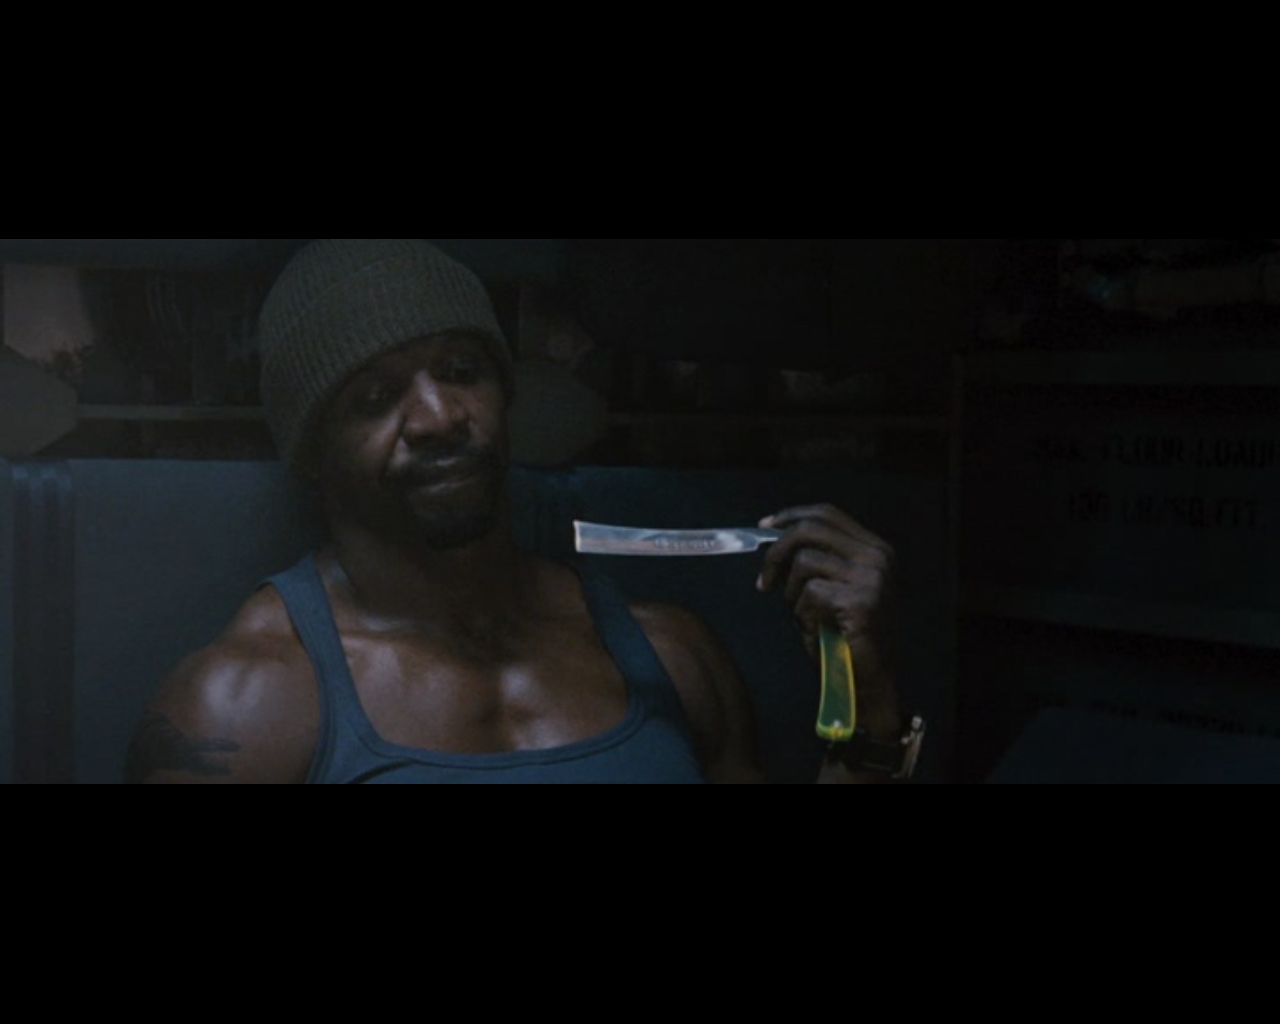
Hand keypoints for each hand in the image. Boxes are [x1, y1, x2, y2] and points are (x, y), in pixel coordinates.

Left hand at [755, 504, 901, 739]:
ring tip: (803, 616)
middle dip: (777, 553)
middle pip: (810, 530)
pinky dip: (803, 614)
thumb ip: (816, 560)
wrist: (868, 680)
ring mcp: (871, 578)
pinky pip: (809, 593)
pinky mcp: (860, 601)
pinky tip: (815, 630)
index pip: (827, 514)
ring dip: (792, 593)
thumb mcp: (834, 588)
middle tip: (764, 581)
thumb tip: (775, 539)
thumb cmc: (845, 637)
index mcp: (874, 549)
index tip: (765, 526)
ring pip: (804, 563)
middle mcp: (877, 557)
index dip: (791, 516)